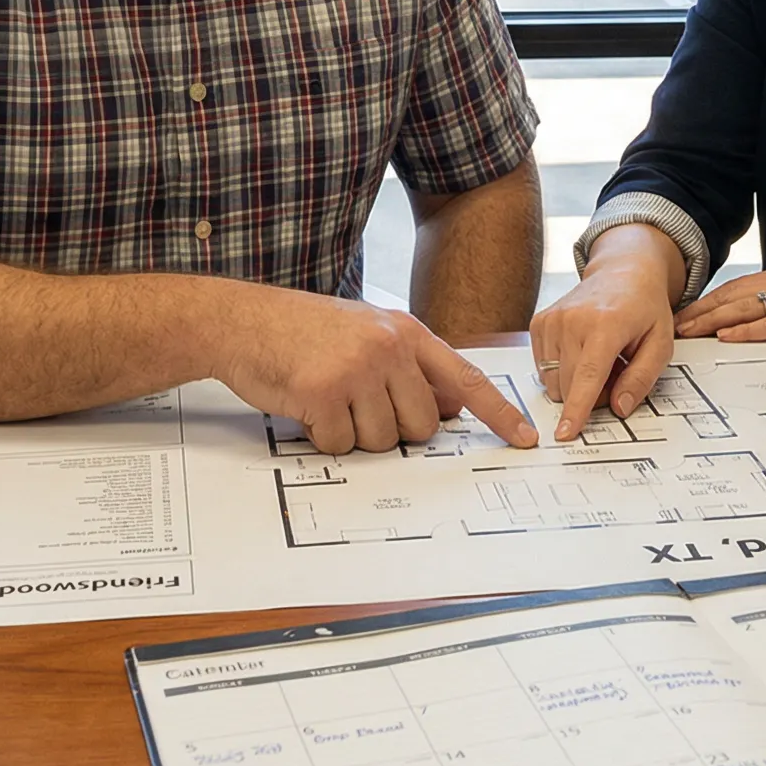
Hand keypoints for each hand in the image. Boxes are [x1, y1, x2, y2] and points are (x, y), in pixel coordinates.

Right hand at [212, 292, 536, 454]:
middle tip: (356, 405)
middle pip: (421, 426)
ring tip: (328, 399)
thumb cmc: (302, 331)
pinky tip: (306, 404)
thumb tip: (449, 407)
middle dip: (392, 430)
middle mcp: (389, 347)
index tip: (524, 439)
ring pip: (381, 441)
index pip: (466, 378)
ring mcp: (357, 368)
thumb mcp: (367, 332)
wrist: (242, 320)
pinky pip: (341, 445)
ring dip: (353, 434)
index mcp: (406, 331)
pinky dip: (322, 436)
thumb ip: (410, 365)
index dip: (497, 413)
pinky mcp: (324, 392)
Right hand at [528, 244, 678, 442]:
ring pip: (553, 381)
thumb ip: (642, 378)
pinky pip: (543, 368)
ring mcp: (552, 320)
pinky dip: (562, 370)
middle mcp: (573, 320)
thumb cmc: (644, 308)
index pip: (588, 376)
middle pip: (569, 385)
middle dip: (591, 394)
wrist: (623, 273)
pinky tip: (581, 351)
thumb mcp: (660, 344)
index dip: (577, 409)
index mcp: (606, 323)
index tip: (565, 432)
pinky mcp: (539, 323)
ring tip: (600, 359)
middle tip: (616, 371)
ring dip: (576, 383)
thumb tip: (619, 408)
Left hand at [674, 257, 765, 342]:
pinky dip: (747, 331)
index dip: (707, 302)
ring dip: (712, 321)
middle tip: (671, 326)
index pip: (736, 288)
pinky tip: (728, 338)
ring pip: (745, 309)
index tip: (684, 314)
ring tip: (687, 333)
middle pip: (731, 297)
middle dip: (699, 312)